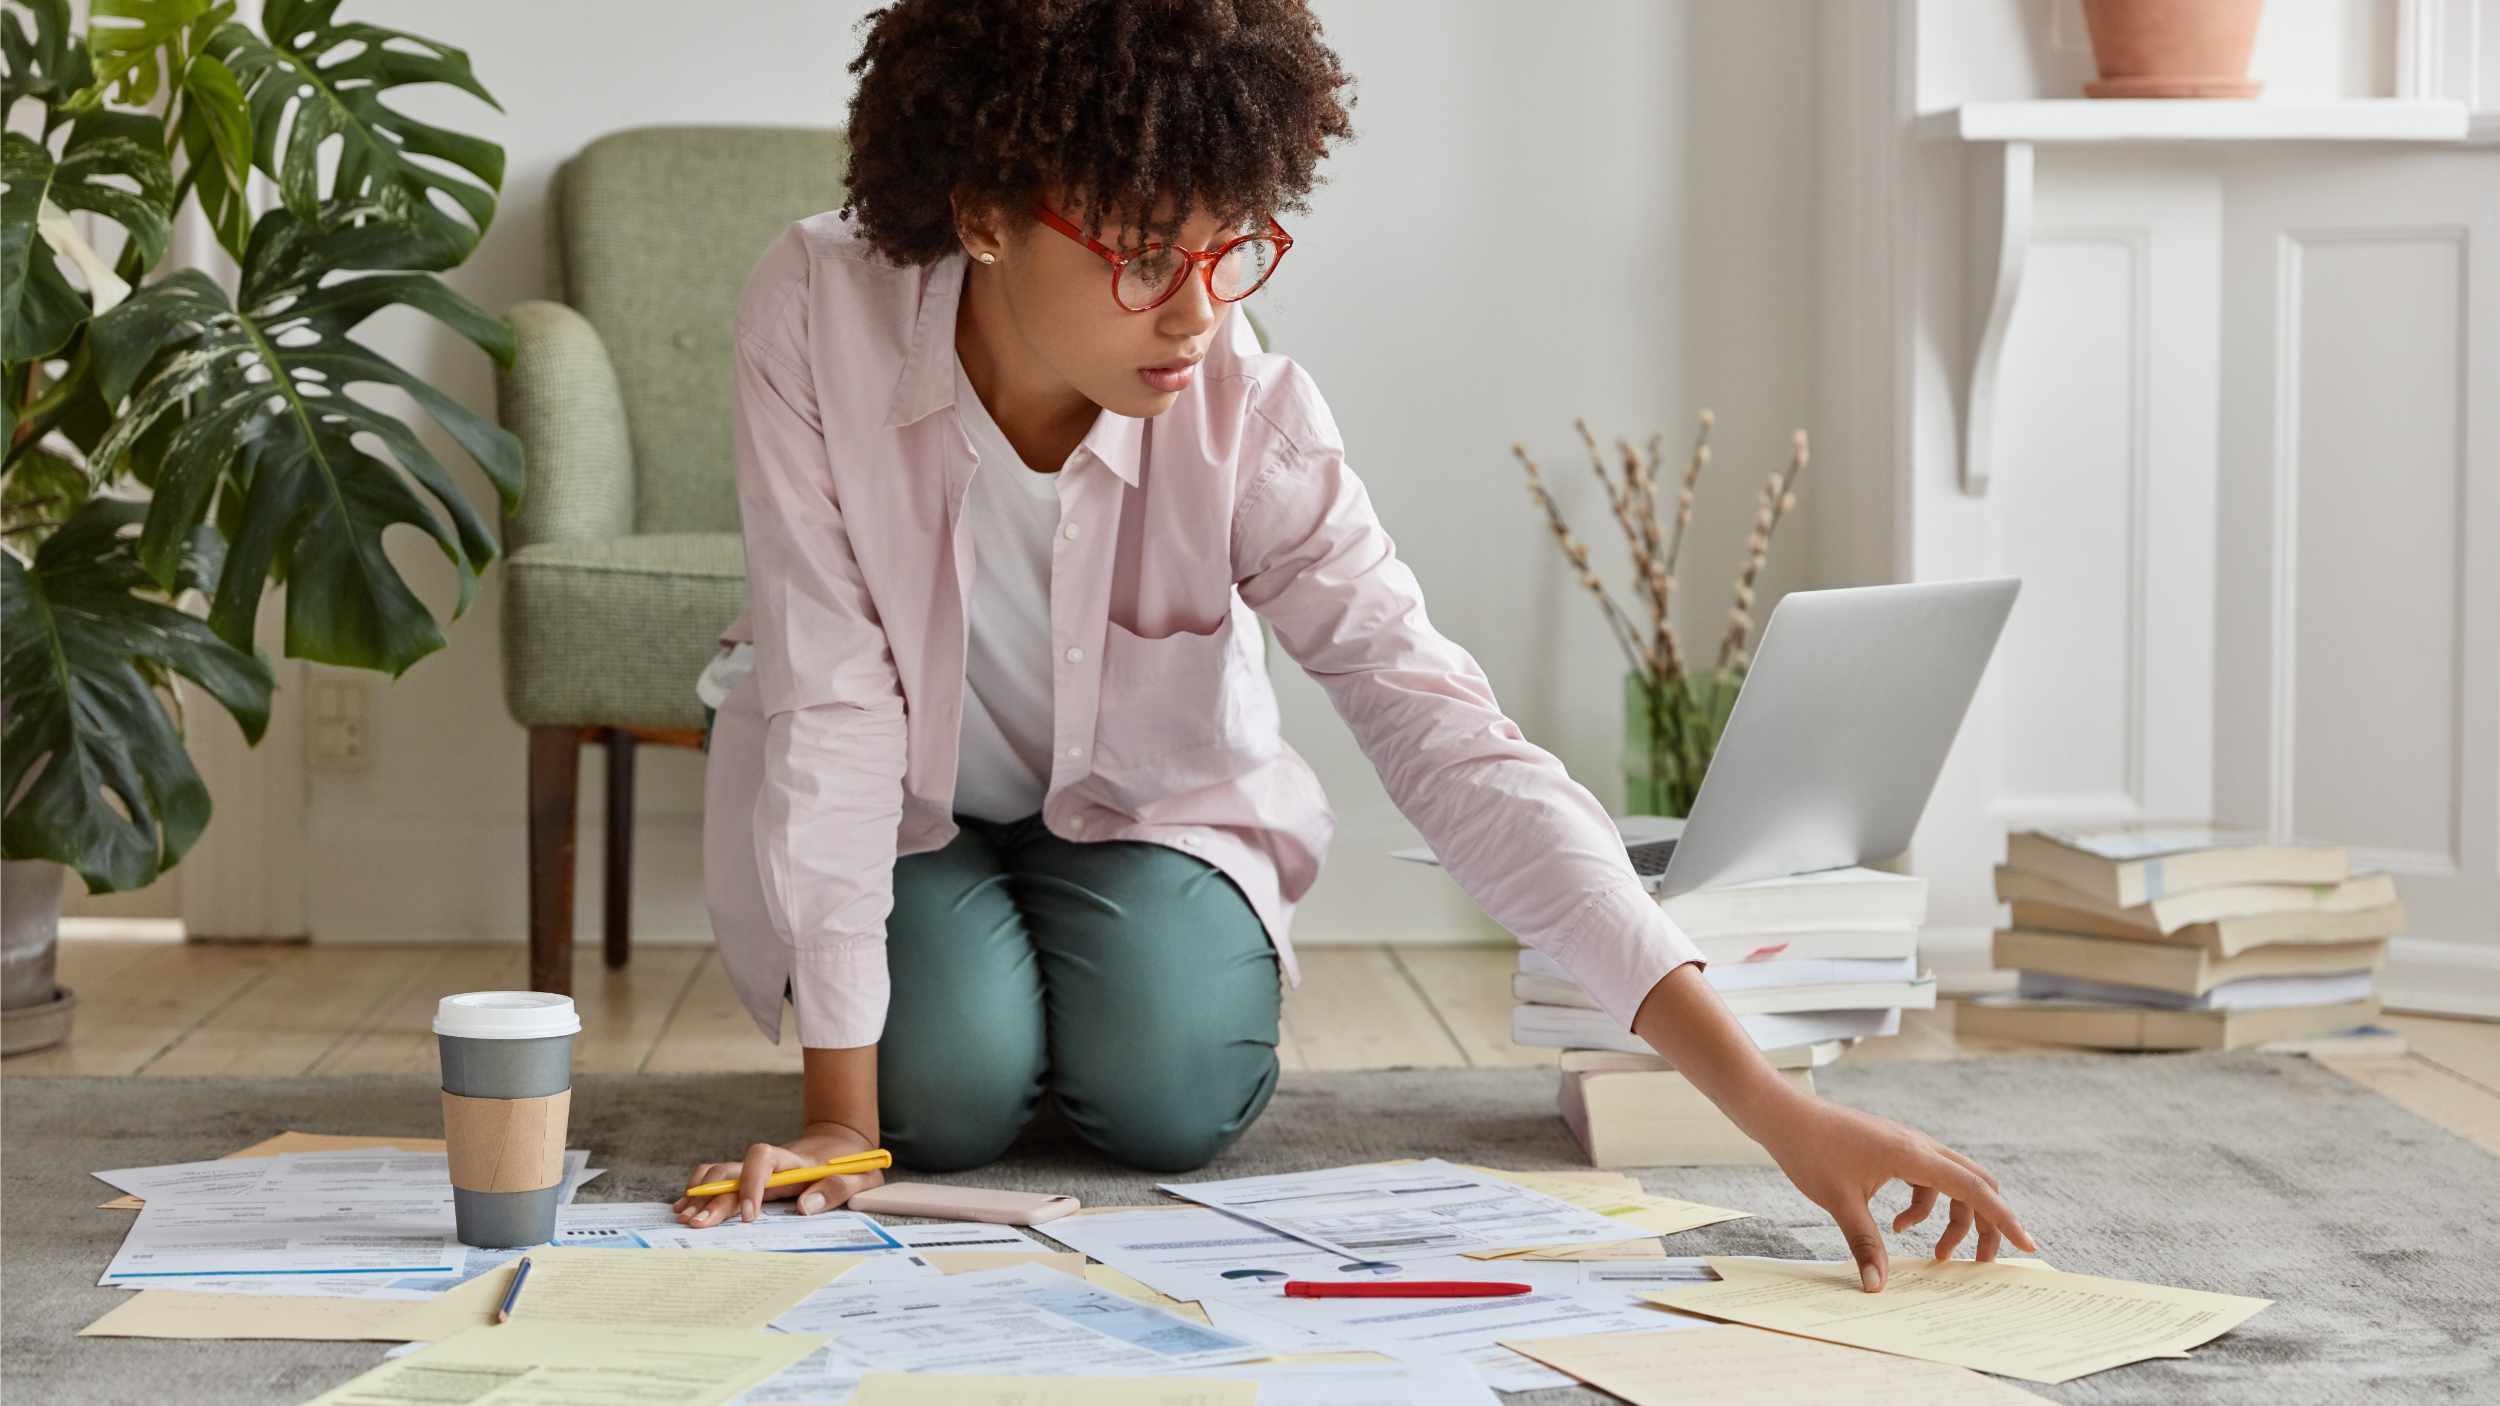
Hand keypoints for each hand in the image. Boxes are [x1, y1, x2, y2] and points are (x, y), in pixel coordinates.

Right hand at [670, 1120, 883, 1227]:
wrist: (842, 1141)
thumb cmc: (852, 1163)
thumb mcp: (860, 1175)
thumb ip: (837, 1188)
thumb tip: (805, 1207)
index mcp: (795, 1161)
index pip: (763, 1158)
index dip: (752, 1183)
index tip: (750, 1215)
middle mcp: (770, 1163)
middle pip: (731, 1171)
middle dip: (713, 1198)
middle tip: (697, 1224)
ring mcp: (757, 1170)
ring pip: (719, 1173)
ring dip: (700, 1193)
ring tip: (684, 1217)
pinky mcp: (751, 1178)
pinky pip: (719, 1178)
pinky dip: (699, 1190)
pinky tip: (684, 1207)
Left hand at [1755, 1096, 2036, 1293]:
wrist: (1783, 1115)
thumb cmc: (1810, 1150)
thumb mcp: (1840, 1202)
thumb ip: (1865, 1244)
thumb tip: (1877, 1286)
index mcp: (1914, 1155)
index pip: (1975, 1189)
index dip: (2004, 1219)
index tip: (2028, 1245)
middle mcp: (1919, 1146)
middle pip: (1974, 1185)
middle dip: (1984, 1224)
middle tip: (1978, 1262)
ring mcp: (1907, 1145)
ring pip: (1951, 1183)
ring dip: (1952, 1219)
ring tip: (1935, 1254)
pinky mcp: (1894, 1149)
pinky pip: (1927, 1180)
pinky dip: (1924, 1206)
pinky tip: (1897, 1226)